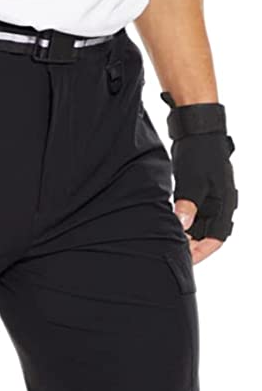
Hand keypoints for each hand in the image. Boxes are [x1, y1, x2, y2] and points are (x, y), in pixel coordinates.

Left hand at [161, 91, 236, 262]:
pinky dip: (182, 219)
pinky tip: (168, 223)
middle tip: (172, 252)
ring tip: (168, 241)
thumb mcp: (193, 181)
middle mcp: (219, 203)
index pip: (216, 238)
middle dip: (192, 245)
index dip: (202, 252)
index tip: (187, 261)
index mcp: (223, 204)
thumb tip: (182, 226)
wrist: (198, 129)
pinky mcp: (199, 190)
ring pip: (199, 223)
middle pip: (207, 233)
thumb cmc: (200, 153)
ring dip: (186, 232)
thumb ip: (188, 204)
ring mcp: (209, 197)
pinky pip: (192, 212)